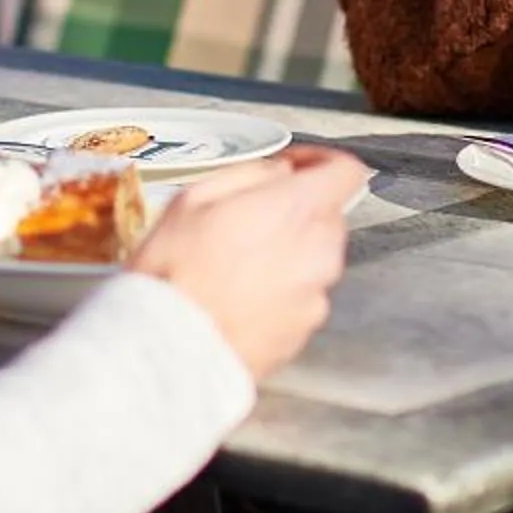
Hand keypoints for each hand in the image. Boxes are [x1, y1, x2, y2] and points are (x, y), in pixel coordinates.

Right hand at [130, 145, 368, 382]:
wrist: (167, 350)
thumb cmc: (174, 275)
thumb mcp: (193, 198)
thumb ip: (249, 175)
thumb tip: (276, 174)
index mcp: (296, 210)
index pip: (345, 171)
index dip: (320, 161)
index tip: (293, 168)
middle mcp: (318, 253)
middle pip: (328, 217)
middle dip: (295, 212)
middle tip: (247, 220)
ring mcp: (314, 298)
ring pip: (315, 260)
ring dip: (287, 254)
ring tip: (235, 267)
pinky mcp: (303, 333)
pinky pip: (301, 299)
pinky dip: (279, 294)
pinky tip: (238, 300)